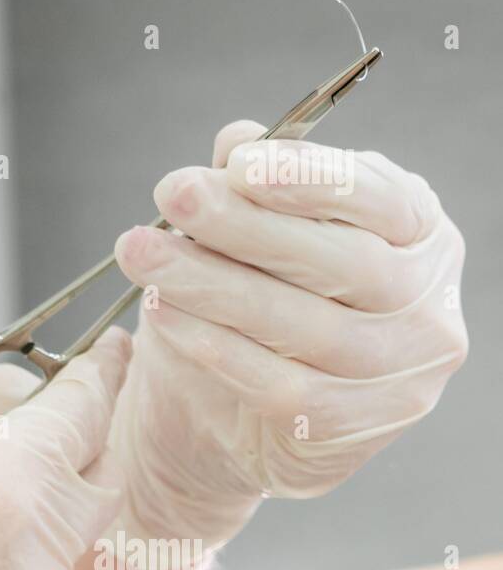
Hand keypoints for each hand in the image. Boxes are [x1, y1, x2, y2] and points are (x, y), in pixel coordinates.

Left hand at [103, 120, 467, 544]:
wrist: (232, 416)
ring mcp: (401, 375)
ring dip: (211, 284)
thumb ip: (250, 187)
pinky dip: (215, 348)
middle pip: (343, 261)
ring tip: (141, 253)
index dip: (311, 178)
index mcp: (418, 233)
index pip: (382, 198)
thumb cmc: (253, 302)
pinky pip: (282, 386)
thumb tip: (237, 140)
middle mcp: (426, 303)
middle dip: (245, 224)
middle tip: (171, 193)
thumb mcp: (248, 234)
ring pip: (306, 326)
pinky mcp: (357, 429)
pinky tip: (161, 314)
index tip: (237, 163)